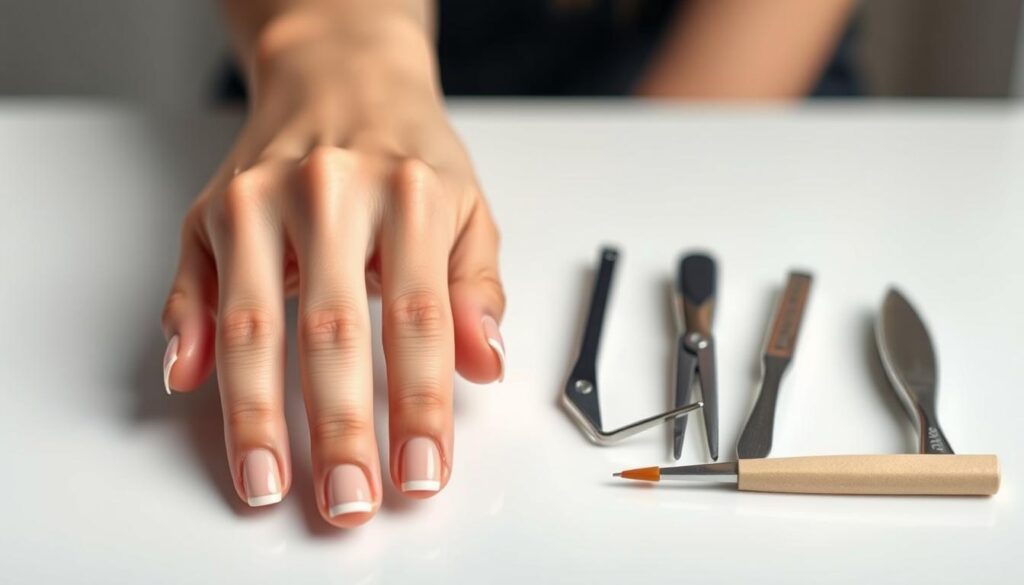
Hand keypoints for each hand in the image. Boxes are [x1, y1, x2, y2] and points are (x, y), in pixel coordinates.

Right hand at [159, 11, 505, 527]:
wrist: (341, 75)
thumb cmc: (408, 154)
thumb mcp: (467, 208)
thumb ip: (477, 288)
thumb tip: (485, 365)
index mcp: (409, 196)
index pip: (421, 322)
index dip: (421, 408)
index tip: (421, 474)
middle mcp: (330, 193)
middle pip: (333, 333)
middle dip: (339, 431)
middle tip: (347, 501)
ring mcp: (262, 199)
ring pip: (254, 321)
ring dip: (255, 413)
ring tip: (266, 480)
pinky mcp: (213, 208)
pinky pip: (194, 283)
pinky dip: (188, 337)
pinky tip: (192, 387)